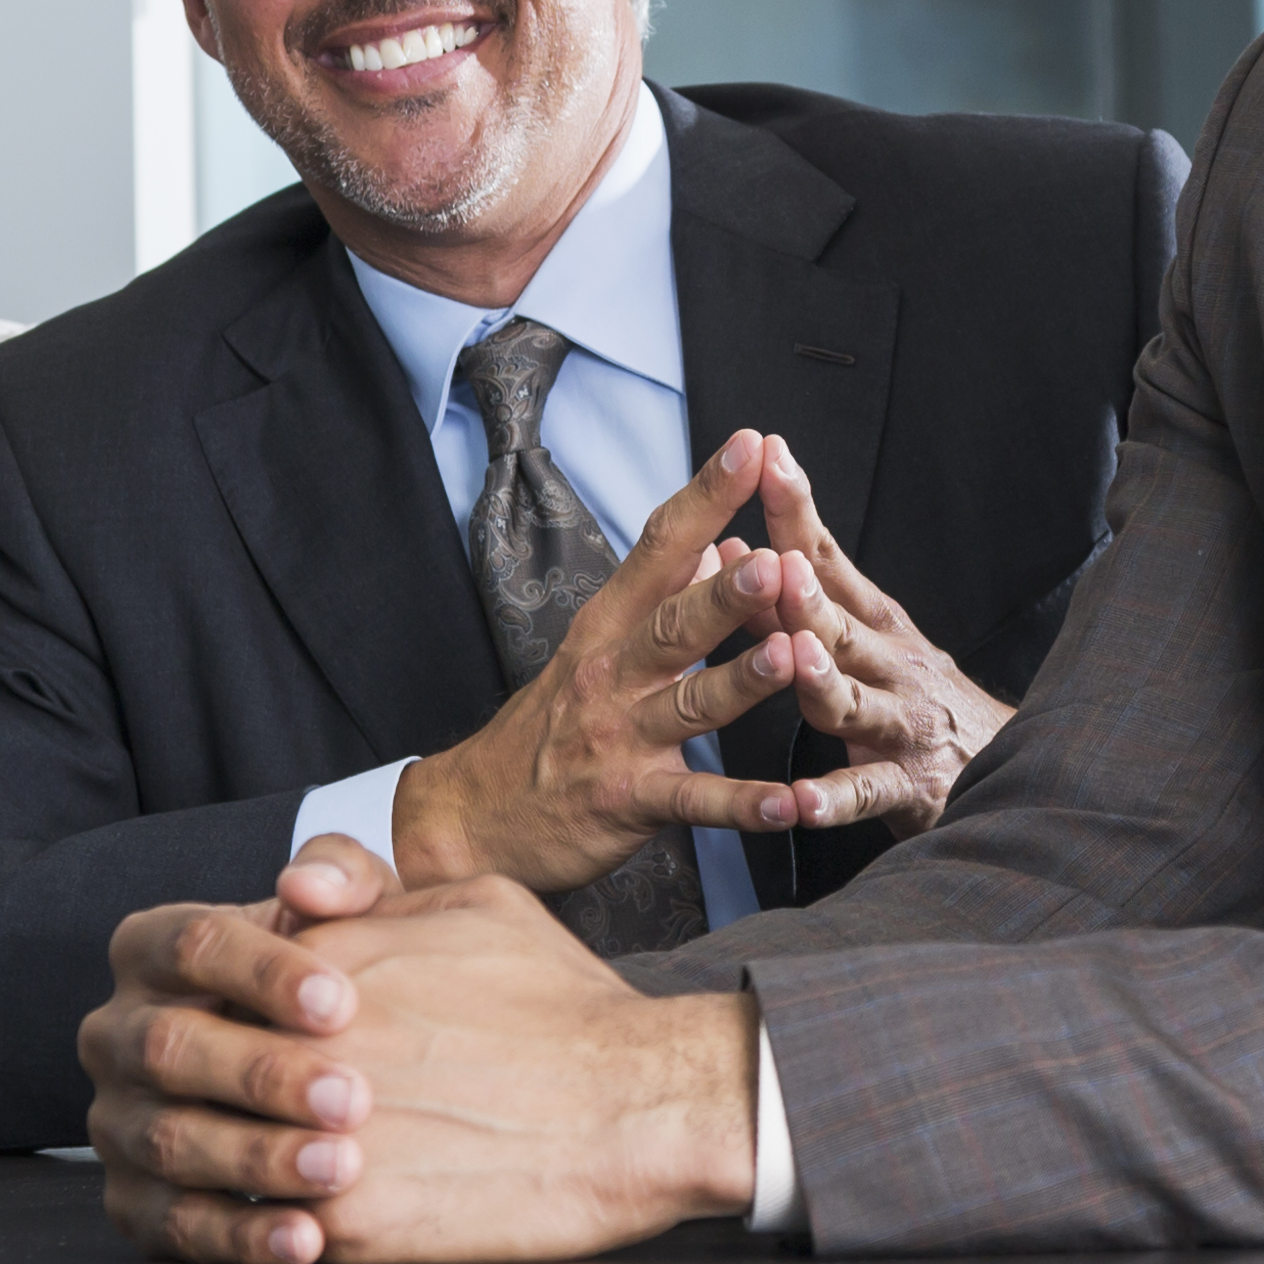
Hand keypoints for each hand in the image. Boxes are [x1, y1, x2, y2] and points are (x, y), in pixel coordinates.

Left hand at [85, 843, 756, 1263]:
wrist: (640, 1107)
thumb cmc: (563, 1005)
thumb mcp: (472, 902)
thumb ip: (368, 887)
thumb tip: (292, 892)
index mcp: (325, 964)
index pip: (212, 984)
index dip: (225, 1012)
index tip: (239, 1032)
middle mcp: (308, 1048)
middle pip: (200, 1070)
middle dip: (205, 1088)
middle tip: (220, 1107)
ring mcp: (321, 1139)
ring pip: (219, 1156)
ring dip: (225, 1163)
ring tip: (252, 1168)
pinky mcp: (350, 1225)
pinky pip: (266, 1231)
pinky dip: (266, 1231)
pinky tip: (290, 1224)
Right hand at [393, 430, 831, 892]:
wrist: (472, 817)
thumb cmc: (547, 725)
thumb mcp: (592, 646)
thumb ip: (656, 595)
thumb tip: (712, 538)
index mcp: (607, 626)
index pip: (659, 548)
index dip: (705, 497)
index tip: (751, 446)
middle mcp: (612, 675)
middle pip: (674, 624)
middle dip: (725, 591)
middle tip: (773, 558)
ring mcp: (621, 739)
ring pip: (690, 705)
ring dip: (742, 682)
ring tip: (791, 659)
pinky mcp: (630, 802)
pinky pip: (694, 802)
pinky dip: (742, 804)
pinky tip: (789, 804)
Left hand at [734, 434, 1007, 829]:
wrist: (1012, 765)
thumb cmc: (915, 695)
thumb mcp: (865, 637)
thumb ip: (795, 597)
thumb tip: (728, 541)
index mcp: (876, 624)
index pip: (829, 559)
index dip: (798, 510)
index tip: (769, 457)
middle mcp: (892, 665)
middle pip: (842, 625)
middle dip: (808, 593)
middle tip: (779, 560)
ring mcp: (902, 725)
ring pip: (854, 702)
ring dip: (823, 680)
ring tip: (797, 661)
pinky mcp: (909, 787)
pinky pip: (866, 794)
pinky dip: (834, 799)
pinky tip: (802, 803)